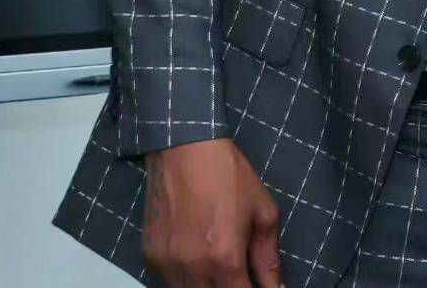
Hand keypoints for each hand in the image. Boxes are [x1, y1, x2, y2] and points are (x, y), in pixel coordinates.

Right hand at [142, 137, 281, 287]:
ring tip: (219, 270)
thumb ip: (269, 258)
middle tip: (239, 277)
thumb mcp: (263, 213)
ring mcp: (166, 265)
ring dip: (207, 287)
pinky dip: (185, 280)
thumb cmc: (230, 178)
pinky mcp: (149, 257)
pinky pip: (168, 282)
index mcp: (225, 260)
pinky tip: (197, 263)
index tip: (259, 287)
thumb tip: (277, 287)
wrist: (186, 151)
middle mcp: (192, 269)